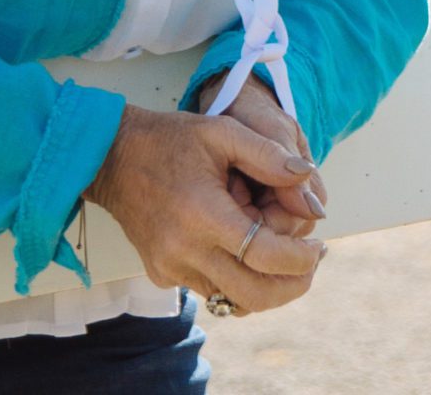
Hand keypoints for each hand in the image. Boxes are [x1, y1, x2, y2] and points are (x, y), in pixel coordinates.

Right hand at [83, 103, 326, 314]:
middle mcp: (185, 251)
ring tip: (282, 253)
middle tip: (311, 265)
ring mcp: (171, 268)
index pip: (264, 256)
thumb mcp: (223, 132)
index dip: (300, 259)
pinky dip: (236, 277)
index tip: (319, 248)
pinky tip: (244, 249)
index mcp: (203, 215)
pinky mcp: (162, 274)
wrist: (111, 156)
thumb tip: (308, 180)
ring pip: (233, 298)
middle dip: (291, 286)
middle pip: (254, 295)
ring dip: (265, 283)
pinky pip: (210, 288)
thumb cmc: (170, 140)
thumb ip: (269, 155)